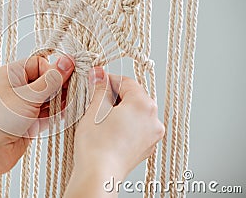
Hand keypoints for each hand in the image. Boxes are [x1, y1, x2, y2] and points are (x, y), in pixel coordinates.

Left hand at [0, 55, 73, 176]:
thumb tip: (67, 61)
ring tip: (72, 101)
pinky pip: (47, 113)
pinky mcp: (28, 122)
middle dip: (60, 85)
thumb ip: (51, 80)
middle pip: (45, 81)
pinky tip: (66, 112)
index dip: (53, 70)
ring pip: (48, 98)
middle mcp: (16, 88)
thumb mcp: (28, 96)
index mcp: (10, 74)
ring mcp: (23, 106)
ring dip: (60, 100)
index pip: (39, 64)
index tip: (68, 76)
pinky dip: (56, 113)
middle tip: (76, 88)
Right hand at [64, 67, 163, 196]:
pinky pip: (138, 127)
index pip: (127, 82)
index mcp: (144, 105)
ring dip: (121, 109)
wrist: (99, 174)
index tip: (96, 80)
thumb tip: (99, 74)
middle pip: (134, 97)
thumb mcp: (95, 109)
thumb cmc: (96, 144)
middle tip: (96, 97)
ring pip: (136, 112)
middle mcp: (154, 119)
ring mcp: (152, 135)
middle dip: (115, 95)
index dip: (109, 79)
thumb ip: (100, 88)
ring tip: (101, 115)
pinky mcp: (147, 147)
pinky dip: (126, 123)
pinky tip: (109, 129)